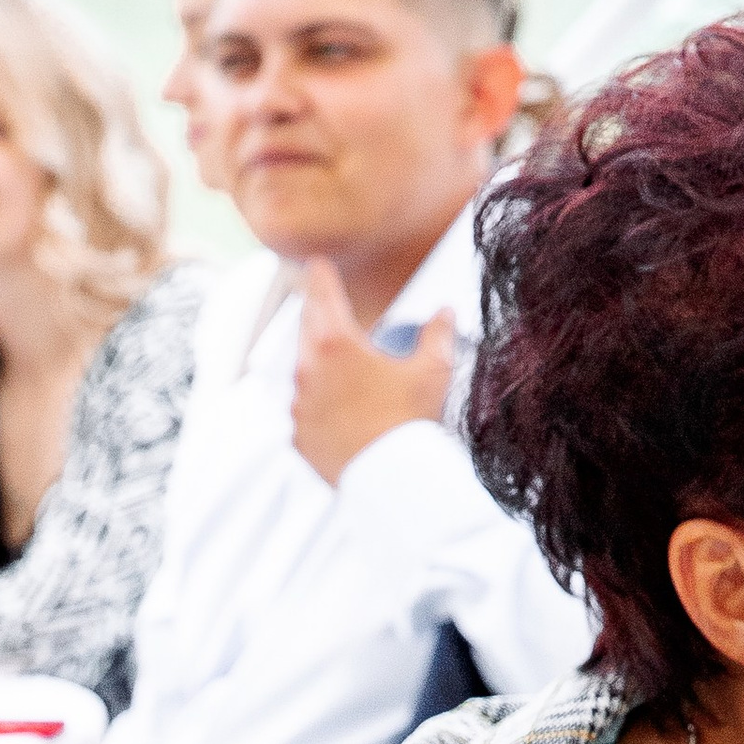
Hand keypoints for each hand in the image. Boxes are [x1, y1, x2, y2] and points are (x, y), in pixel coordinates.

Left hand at [290, 263, 456, 485]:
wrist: (391, 480)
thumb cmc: (410, 422)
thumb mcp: (432, 371)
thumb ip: (437, 334)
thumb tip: (445, 313)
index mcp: (336, 344)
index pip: (323, 294)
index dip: (320, 274)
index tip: (316, 263)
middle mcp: (308, 371)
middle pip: (306, 330)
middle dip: (316, 315)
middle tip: (323, 306)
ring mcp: (299, 406)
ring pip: (301, 371)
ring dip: (316, 362)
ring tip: (335, 363)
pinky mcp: (298, 437)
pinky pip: (303, 411)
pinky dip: (315, 403)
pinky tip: (334, 407)